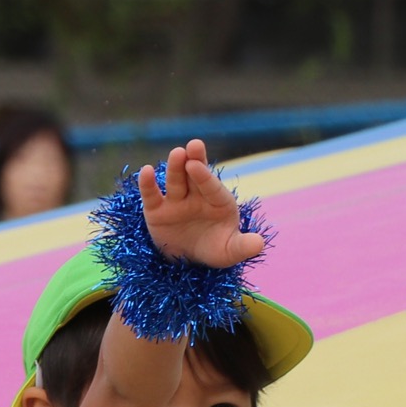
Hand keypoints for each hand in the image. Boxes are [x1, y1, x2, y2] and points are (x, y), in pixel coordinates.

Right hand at [142, 140, 266, 270]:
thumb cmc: (214, 250)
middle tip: (195, 145)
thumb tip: (259, 244)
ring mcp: (176, 201)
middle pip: (194, 175)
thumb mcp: (229, 252)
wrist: (188, 261)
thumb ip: (243, 247)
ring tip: (176, 153)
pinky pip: (152, 195)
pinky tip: (146, 171)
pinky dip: (147, 184)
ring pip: (175, 181)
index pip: (211, 187)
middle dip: (195, 159)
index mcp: (218, 201)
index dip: (204, 176)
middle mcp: (196, 196)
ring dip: (174, 167)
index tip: (196, 165)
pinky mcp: (156, 210)